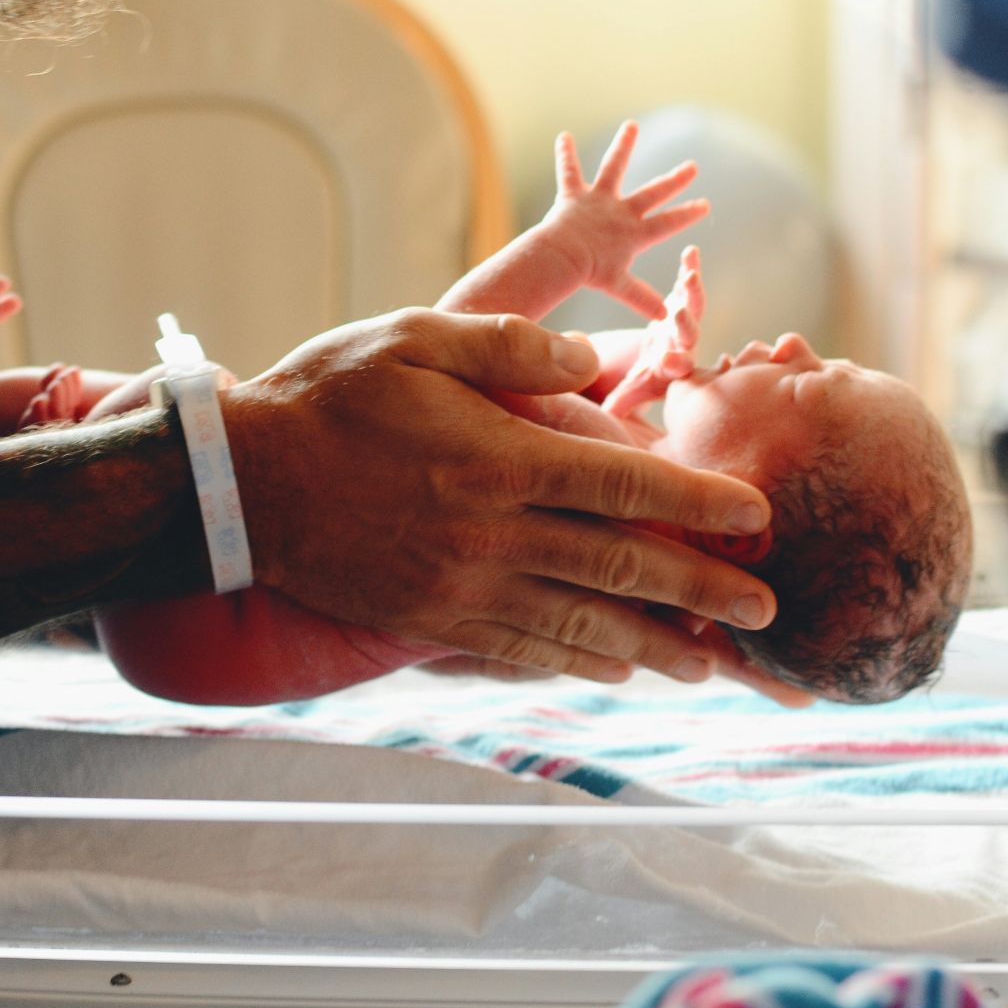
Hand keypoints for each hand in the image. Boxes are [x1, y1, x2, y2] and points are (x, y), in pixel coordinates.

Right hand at [221, 308, 776, 683]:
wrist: (238, 485)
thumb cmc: (327, 398)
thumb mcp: (414, 337)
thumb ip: (510, 345)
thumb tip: (594, 360)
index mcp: (497, 458)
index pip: (623, 485)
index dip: (698, 503)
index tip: (757, 519)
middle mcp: (490, 533)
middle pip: (620, 567)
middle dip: (703, 591)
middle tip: (769, 610)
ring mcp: (460, 586)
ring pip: (580, 625)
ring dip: (655, 646)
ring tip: (710, 664)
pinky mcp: (430, 619)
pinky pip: (520, 650)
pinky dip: (576, 663)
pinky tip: (615, 670)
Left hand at [540, 123, 709, 319]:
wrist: (564, 257)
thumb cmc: (590, 274)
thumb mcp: (619, 287)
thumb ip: (642, 298)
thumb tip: (664, 318)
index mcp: (634, 233)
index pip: (668, 223)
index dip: (687, 214)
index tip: (705, 205)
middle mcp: (621, 212)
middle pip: (653, 193)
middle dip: (674, 181)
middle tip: (692, 167)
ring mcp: (599, 200)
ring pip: (614, 168)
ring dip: (623, 146)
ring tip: (631, 126)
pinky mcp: (575, 195)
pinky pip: (569, 171)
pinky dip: (564, 155)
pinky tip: (563, 136)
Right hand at [603, 246, 704, 417]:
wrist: (659, 362)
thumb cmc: (645, 380)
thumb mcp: (629, 393)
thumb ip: (620, 404)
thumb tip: (607, 418)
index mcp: (672, 369)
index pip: (676, 369)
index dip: (674, 365)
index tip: (669, 363)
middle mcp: (683, 345)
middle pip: (688, 335)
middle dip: (684, 324)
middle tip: (679, 315)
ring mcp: (684, 322)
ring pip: (692, 307)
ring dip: (691, 292)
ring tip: (689, 276)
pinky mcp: (681, 302)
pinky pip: (687, 285)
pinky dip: (689, 269)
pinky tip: (691, 252)